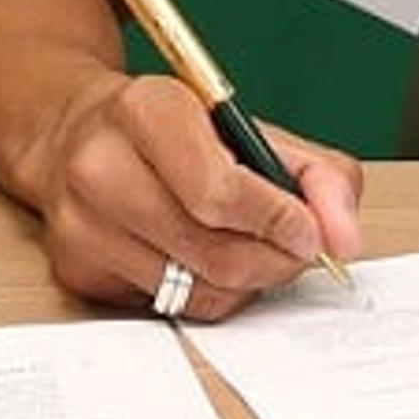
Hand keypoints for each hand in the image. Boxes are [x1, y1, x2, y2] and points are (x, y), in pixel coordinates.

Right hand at [29, 72, 362, 319]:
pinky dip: (208, 292)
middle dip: (274, 259)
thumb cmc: (171, 128)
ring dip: (247, 280)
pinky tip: (211, 259)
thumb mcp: (247, 126)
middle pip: (212, 250)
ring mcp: (82, 226)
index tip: (311, 234)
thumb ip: (316, 174)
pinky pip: (169, 307)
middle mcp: (101, 168)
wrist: (74, 133)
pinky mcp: (77, 272)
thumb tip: (345, 238)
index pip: (219, 191)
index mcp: (146, 111)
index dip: (277, 221)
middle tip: (298, 250)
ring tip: (260, 251)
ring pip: (195, 288)